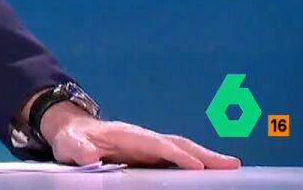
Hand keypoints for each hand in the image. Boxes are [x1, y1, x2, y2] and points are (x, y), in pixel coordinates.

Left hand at [40, 103, 241, 168]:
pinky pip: (176, 157)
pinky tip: (210, 172)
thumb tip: (87, 156)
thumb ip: (79, 150)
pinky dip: (195, 162)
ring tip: (231, 168)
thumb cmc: (73, 139)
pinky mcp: (150, 155)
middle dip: (204, 153)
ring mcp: (149, 146)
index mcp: (126, 136)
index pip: (155, 144)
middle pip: (177, 144)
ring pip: (181, 150)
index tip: (195, 165)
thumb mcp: (70, 145)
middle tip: (231, 164)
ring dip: (206, 158)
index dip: (174, 154)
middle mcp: (143, 138)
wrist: (74, 131)